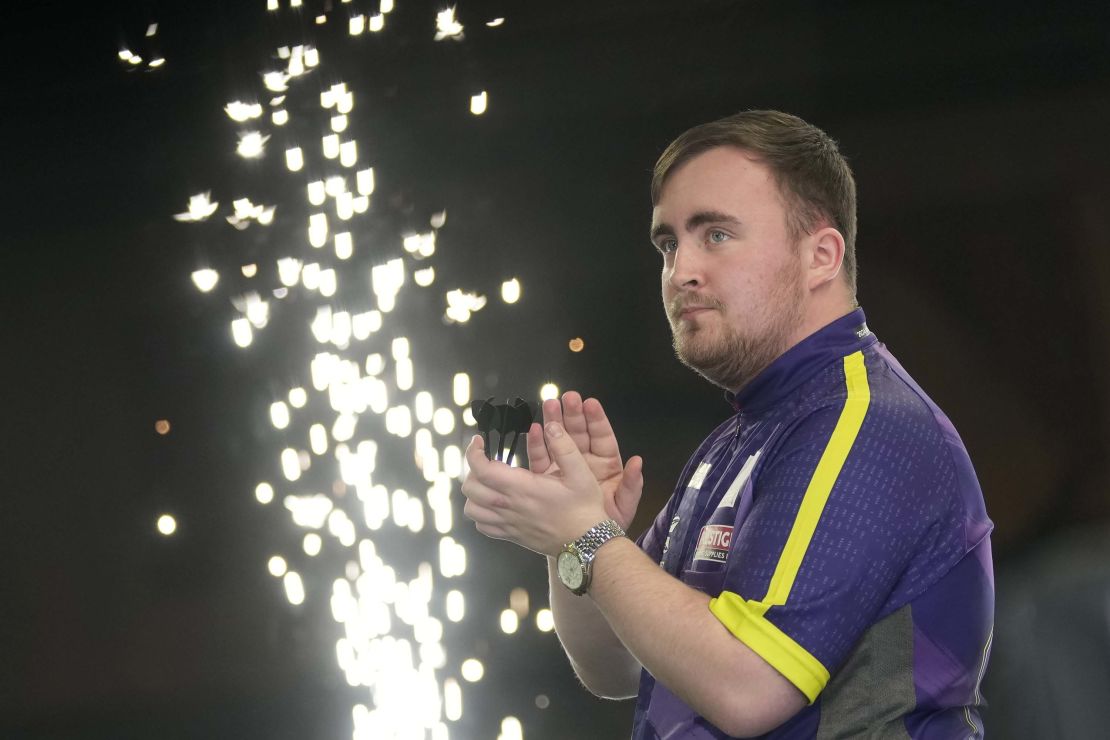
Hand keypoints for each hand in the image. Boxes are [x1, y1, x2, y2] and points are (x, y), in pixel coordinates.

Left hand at [462, 421, 609, 555]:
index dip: (474, 453)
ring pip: (472, 509)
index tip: (479, 442)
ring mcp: (508, 523)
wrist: (587, 543)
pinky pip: (482, 526)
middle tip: (487, 461)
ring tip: (487, 482)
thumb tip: (551, 427)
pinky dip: (481, 514)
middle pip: (471, 488)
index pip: (482, 469)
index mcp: (522, 488)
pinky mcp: (511, 535)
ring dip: (474, 493)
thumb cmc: (583, 509)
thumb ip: (565, 447)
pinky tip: (493, 505)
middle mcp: (510, 506)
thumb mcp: (581, 473)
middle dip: (473, 470)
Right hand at [526, 391, 643, 531]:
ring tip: (548, 404)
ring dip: (554, 422)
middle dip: (572, 414)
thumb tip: (638, 462)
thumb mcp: (624, 505)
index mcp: (607, 464)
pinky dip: (538, 443)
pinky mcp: (549, 477)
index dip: (596, 419)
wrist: (585, 543)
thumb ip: (632, 485)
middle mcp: (586, 461)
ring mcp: (566, 467)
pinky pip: (543, 457)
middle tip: (566, 397)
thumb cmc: (608, 523)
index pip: (602, 436)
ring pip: (560, 440)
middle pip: (579, 432)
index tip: (589, 403)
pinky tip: (535, 429)